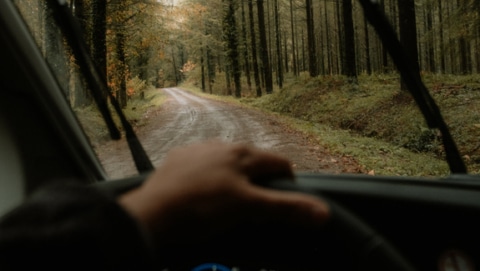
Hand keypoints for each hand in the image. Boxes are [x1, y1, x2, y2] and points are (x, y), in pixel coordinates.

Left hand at [119, 142, 328, 245]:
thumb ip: (285, 209)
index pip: (279, 162)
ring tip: (229, 199)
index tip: (287, 198)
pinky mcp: (179, 158)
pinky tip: (201, 192)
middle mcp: (222, 146)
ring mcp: (198, 150)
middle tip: (258, 203)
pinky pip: (203, 163)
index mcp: (243, 155)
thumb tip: (323, 212)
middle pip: (253, 160)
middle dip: (261, 178)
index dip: (288, 180)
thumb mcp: (247, 209)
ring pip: (227, 161)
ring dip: (235, 175)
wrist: (152, 212)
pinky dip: (209, 175)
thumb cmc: (202, 208)